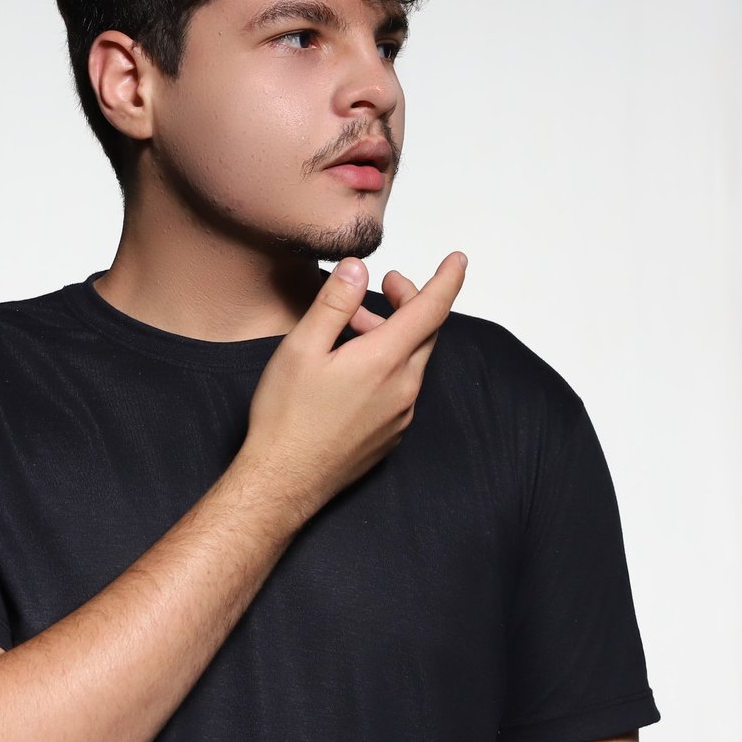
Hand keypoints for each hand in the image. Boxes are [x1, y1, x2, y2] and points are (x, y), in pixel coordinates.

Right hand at [239, 252, 467, 520]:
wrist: (284, 482)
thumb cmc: (286, 417)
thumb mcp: (302, 348)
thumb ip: (334, 303)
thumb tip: (358, 269)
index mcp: (385, 360)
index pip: (432, 309)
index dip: (448, 280)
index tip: (458, 260)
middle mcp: (404, 387)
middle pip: (425, 332)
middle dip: (410, 301)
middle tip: (386, 284)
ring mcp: (401, 414)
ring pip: (411, 360)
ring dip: (392, 334)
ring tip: (351, 328)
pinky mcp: (392, 434)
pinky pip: (402, 387)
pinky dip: (388, 365)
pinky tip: (354, 368)